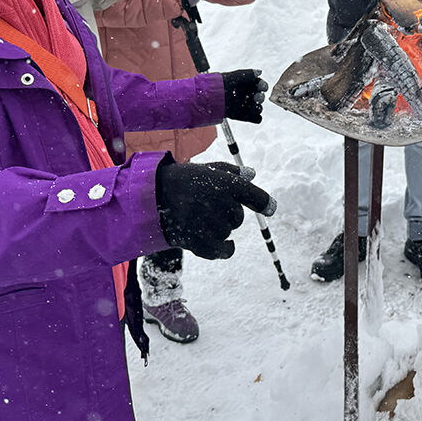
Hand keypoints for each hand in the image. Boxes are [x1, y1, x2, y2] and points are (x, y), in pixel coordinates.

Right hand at [155, 160, 275, 259]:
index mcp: (221, 182)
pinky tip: (225, 245)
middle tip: (212, 207)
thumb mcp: (206, 169)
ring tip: (202, 218)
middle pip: (237, 217)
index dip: (264, 202)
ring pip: (227, 232)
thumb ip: (231, 172)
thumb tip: (252, 175)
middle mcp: (214, 200)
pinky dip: (225, 249)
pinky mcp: (194, 240)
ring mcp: (204, 221)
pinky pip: (221, 250)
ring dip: (220, 229)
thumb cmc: (182, 181)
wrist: (150, 196)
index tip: (271, 209)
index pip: (252, 194)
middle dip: (230, 214)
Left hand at [221, 68, 267, 122]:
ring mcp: (245, 106)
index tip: (262, 87)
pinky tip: (252, 114)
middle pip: (260, 97)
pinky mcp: (242, 116)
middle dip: (260, 97)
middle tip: (257, 97)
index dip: (262, 86)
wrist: (209, 97)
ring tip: (254, 107)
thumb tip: (259, 72)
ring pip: (258, 108)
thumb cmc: (220, 84)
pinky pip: (255, 118)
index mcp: (246, 85)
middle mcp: (247, 95)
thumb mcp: (234, 77)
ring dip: (258, 107)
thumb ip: (247, 74)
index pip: (259, 85)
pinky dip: (255, 118)